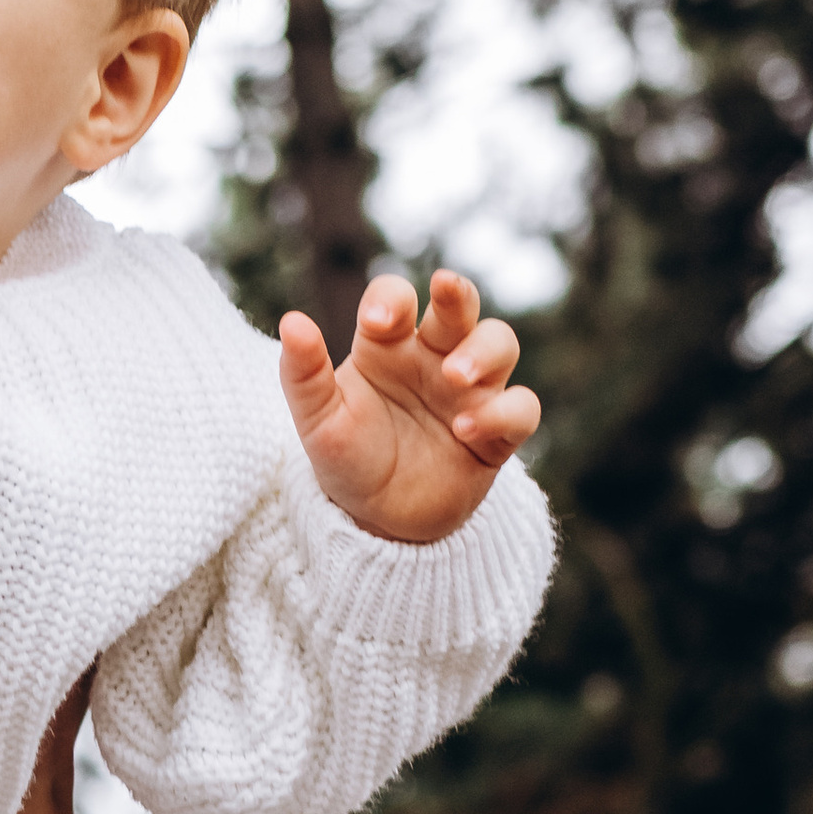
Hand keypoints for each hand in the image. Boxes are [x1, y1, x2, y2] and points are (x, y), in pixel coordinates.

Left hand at [279, 271, 540, 545]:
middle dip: (457, 293)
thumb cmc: (347, 460)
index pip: (396, 298)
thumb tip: (291, 321)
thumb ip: (303, 374)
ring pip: (501, 343)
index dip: (391, 299)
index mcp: (388, 345)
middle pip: (460, 304)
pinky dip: (502, 413)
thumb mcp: (318, 422)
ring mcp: (470, 392)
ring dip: (484, 351)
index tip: (375, 322)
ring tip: (456, 378)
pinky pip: (521, 409)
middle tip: (444, 291)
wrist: (378, 522)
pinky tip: (465, 431)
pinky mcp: (497, 432)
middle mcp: (434, 358)